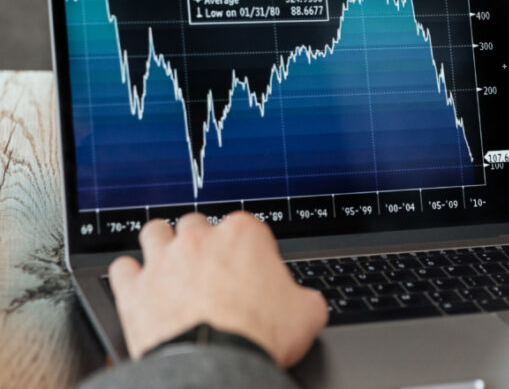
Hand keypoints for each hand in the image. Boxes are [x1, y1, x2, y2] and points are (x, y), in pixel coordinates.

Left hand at [107, 212, 327, 366]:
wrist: (218, 365)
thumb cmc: (260, 337)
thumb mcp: (307, 313)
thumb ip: (304, 295)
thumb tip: (304, 301)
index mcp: (245, 236)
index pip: (246, 226)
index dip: (248, 248)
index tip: (250, 267)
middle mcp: (200, 239)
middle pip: (197, 223)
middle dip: (202, 241)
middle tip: (210, 267)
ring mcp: (163, 260)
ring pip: (155, 232)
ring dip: (162, 244)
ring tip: (170, 263)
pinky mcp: (134, 287)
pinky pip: (122, 268)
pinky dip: (130, 276)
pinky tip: (140, 287)